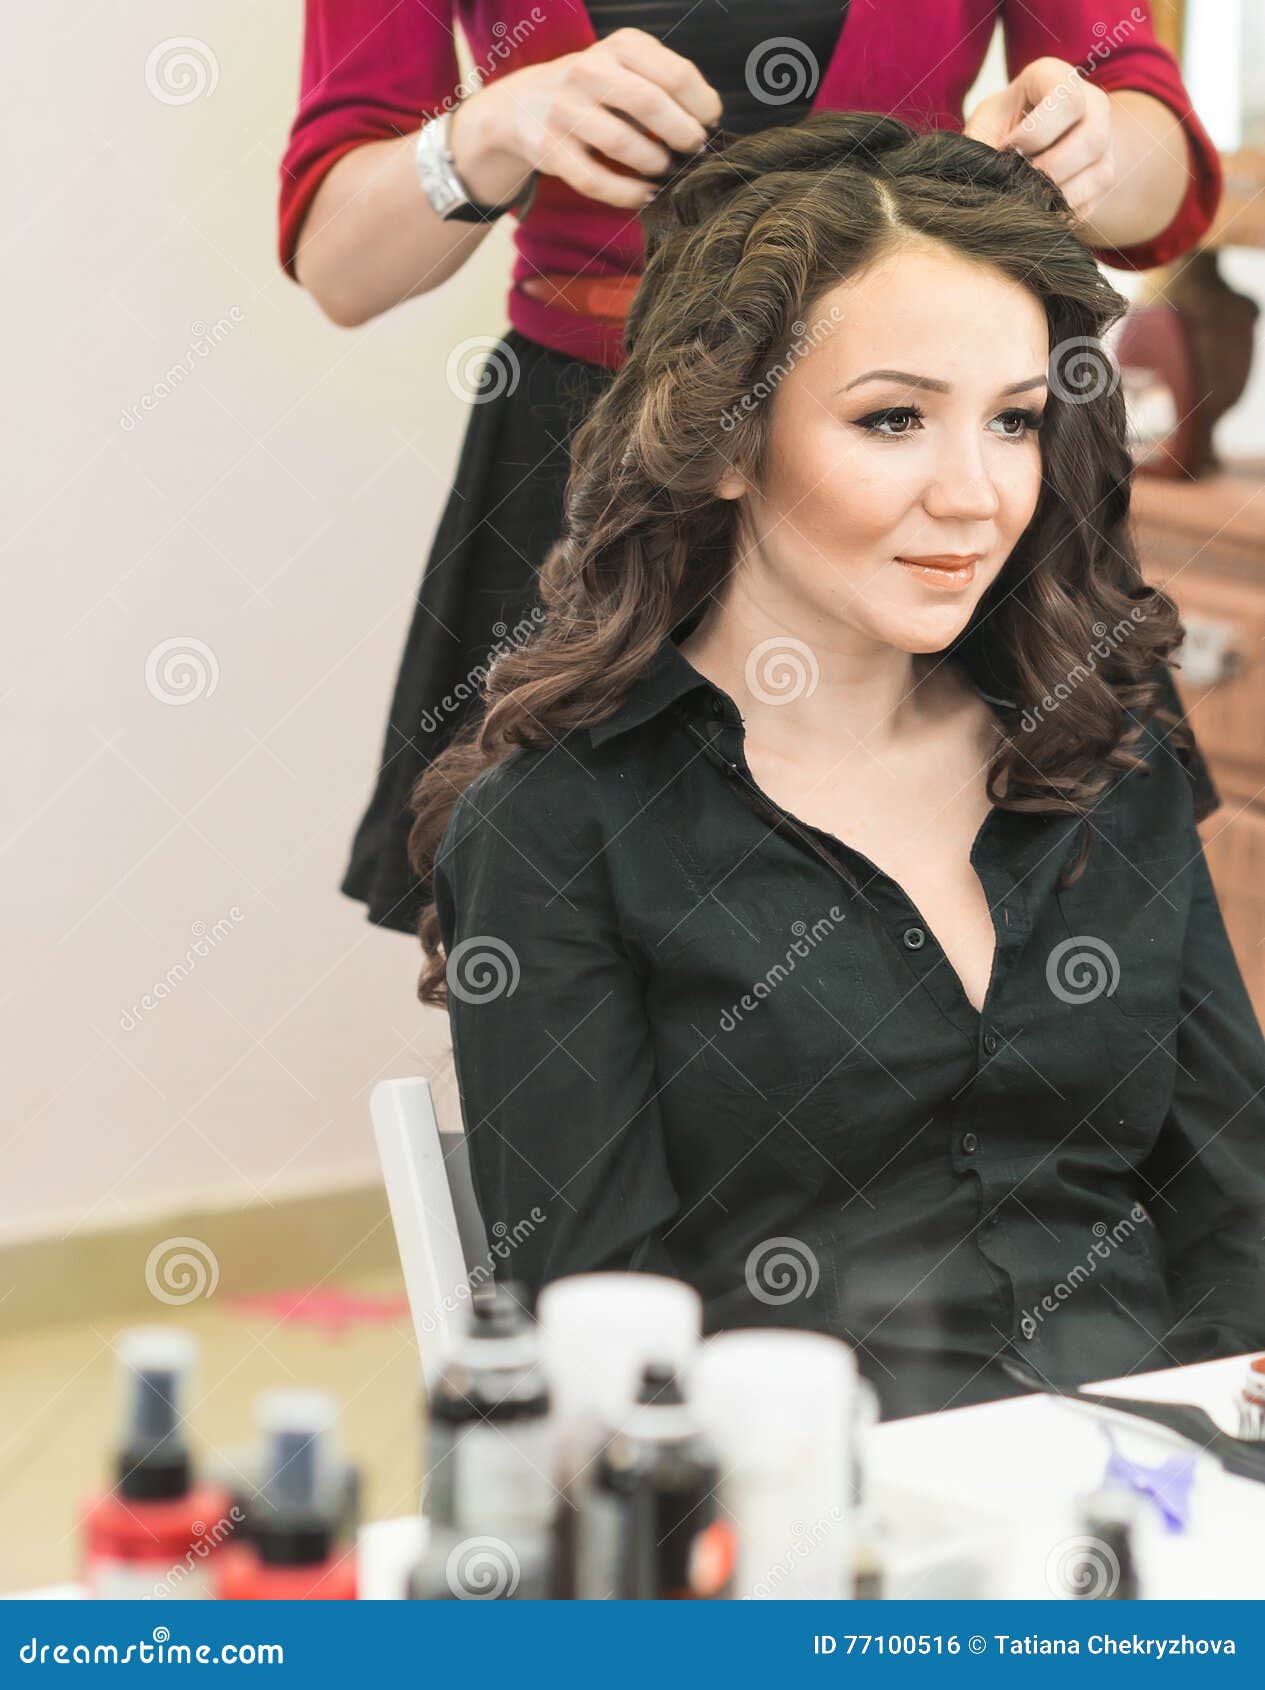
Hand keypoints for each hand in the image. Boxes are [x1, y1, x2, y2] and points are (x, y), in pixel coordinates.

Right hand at [451, 28, 722, 211]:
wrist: (521, 104)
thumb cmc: (594, 89)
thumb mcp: (625, 66)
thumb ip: (663, 82)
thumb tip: (710, 120)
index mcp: (618, 46)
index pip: (674, 73)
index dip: (701, 104)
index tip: (710, 121)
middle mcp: (588, 71)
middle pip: (650, 104)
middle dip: (682, 134)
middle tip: (694, 149)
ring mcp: (565, 110)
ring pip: (623, 144)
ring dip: (655, 164)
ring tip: (666, 169)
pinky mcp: (550, 149)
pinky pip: (596, 180)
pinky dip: (627, 194)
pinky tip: (645, 194)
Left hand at [964, 56, 1116, 222]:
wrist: (1014, 150)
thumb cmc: (996, 132)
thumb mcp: (983, 128)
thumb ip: (982, 145)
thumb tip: (990, 175)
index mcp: (1055, 77)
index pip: (1067, 100)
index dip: (1035, 134)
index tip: (1007, 149)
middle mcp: (1091, 101)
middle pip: (1094, 137)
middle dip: (1050, 169)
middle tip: (1019, 181)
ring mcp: (1104, 138)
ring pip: (1101, 173)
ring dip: (1059, 194)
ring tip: (1027, 196)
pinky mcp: (1103, 174)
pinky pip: (1094, 200)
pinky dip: (1063, 212)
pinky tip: (1039, 207)